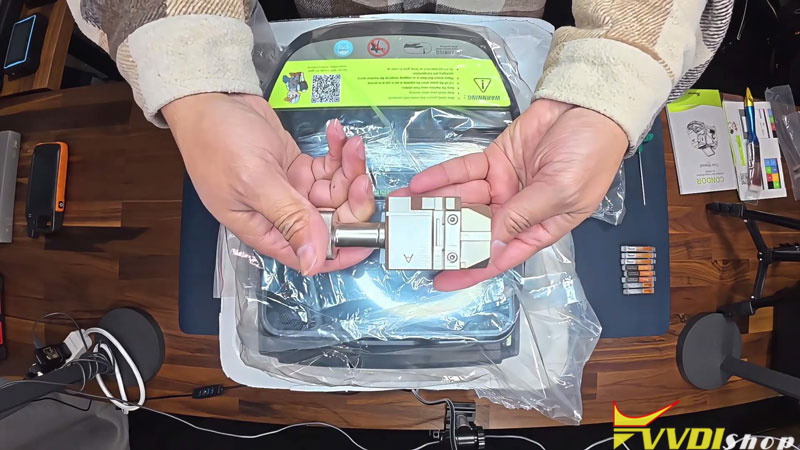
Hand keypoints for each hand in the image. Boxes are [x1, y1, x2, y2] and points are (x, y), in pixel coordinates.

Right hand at [163, 93, 374, 274]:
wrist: (208, 100)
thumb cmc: (214, 140)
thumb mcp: (255, 181)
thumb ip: (289, 218)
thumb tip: (311, 261)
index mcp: (266, 230)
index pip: (313, 255)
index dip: (345, 247)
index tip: (371, 232)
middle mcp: (281, 215)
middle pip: (332, 221)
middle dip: (352, 199)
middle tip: (358, 174)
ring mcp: (291, 190)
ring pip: (336, 192)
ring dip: (349, 169)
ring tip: (349, 145)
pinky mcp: (298, 168)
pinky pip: (329, 169)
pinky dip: (338, 153)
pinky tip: (337, 135)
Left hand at [402, 99, 626, 290]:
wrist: (589, 107)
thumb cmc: (591, 153)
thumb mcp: (559, 192)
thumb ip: (521, 217)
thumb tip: (491, 247)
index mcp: (539, 228)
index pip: (499, 256)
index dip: (470, 269)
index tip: (441, 279)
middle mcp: (517, 210)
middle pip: (473, 229)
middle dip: (443, 234)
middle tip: (412, 239)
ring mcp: (503, 185)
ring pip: (462, 200)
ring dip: (435, 205)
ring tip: (406, 209)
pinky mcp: (493, 160)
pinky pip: (462, 172)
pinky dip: (441, 177)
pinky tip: (420, 185)